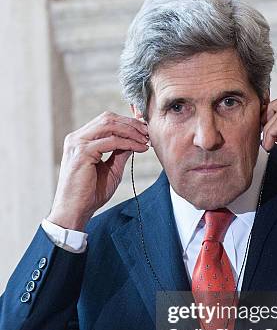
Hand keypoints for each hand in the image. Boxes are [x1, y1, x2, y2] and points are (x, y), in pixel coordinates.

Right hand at [47, 110, 148, 230]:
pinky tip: (140, 148)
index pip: (106, 121)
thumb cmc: (90, 193)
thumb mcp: (111, 169)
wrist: (75, 210)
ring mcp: (78, 144)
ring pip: (109, 125)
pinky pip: (111, 141)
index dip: (127, 123)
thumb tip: (134, 141)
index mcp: (80, 140)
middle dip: (131, 123)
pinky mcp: (82, 153)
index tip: (144, 131)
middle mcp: (76, 138)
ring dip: (131, 131)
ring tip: (145, 139)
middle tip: (148, 132)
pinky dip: (128, 142)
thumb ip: (120, 153)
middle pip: (108, 118)